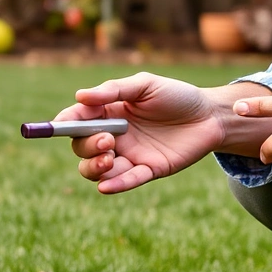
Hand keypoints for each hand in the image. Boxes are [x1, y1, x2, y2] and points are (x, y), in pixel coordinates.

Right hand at [55, 73, 264, 193]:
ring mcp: (130, 155)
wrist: (211, 116)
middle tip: (107, 140)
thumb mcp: (145, 85)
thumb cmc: (177, 96)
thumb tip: (80, 96)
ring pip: (97, 169)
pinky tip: (106, 186)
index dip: (64, 122)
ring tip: (108, 157)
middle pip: (81, 147)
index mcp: (108, 112)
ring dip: (94, 167)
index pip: (76, 120)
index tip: (60, 124)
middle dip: (86, 146)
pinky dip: (115, 185)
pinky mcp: (148, 170)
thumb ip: (113, 90)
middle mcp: (114, 135)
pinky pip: (127, 181)